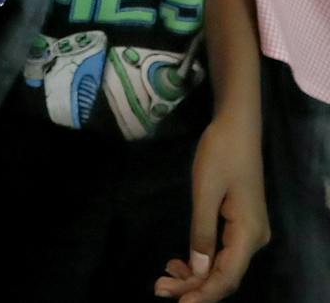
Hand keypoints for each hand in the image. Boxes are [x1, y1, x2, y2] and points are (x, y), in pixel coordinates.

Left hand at [154, 115, 269, 301]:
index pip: (227, 277)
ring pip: (223, 266)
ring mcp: (249, 232)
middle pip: (225, 275)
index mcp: (249, 234)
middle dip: (194, 287)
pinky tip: (180, 263)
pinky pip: (223, 252)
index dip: (203, 294)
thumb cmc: (220, 154)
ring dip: (196, 276)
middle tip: (159, 289)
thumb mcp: (205, 192)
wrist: (236, 127)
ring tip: (165, 278)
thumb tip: (198, 270)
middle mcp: (254, 239)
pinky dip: (202, 261)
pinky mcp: (240, 224)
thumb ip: (202, 232)